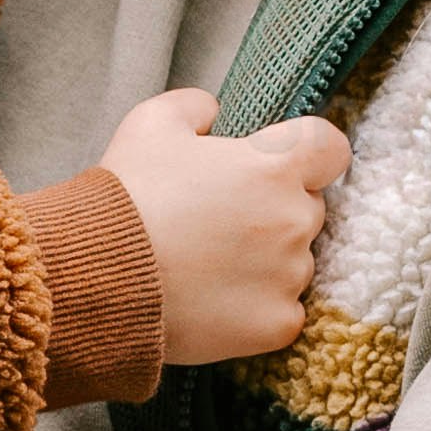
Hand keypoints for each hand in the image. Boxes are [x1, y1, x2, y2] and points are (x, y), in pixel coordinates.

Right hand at [96, 85, 350, 368]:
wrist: (100, 277)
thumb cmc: (127, 196)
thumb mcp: (149, 124)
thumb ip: (193, 106)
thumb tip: (212, 110)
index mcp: (274, 165)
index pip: (329, 149)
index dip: (307, 156)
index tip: (277, 168)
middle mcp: (294, 219)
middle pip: (308, 208)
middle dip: (274, 211)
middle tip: (220, 223)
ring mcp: (289, 275)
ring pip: (295, 263)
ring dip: (266, 262)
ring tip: (208, 267)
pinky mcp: (276, 324)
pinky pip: (284, 313)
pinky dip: (257, 310)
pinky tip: (215, 302)